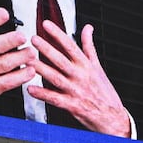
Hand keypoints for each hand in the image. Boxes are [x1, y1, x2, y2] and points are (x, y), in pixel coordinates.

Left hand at [27, 21, 132, 136]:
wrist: (113, 117)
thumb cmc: (104, 92)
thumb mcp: (98, 67)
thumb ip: (89, 47)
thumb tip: (87, 28)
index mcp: (86, 65)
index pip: (71, 46)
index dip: (58, 35)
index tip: (46, 25)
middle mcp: (81, 76)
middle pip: (61, 60)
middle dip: (47, 49)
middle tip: (33, 39)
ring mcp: (76, 91)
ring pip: (56, 78)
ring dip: (41, 69)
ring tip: (28, 61)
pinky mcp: (73, 106)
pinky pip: (55, 99)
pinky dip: (43, 94)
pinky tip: (31, 89)